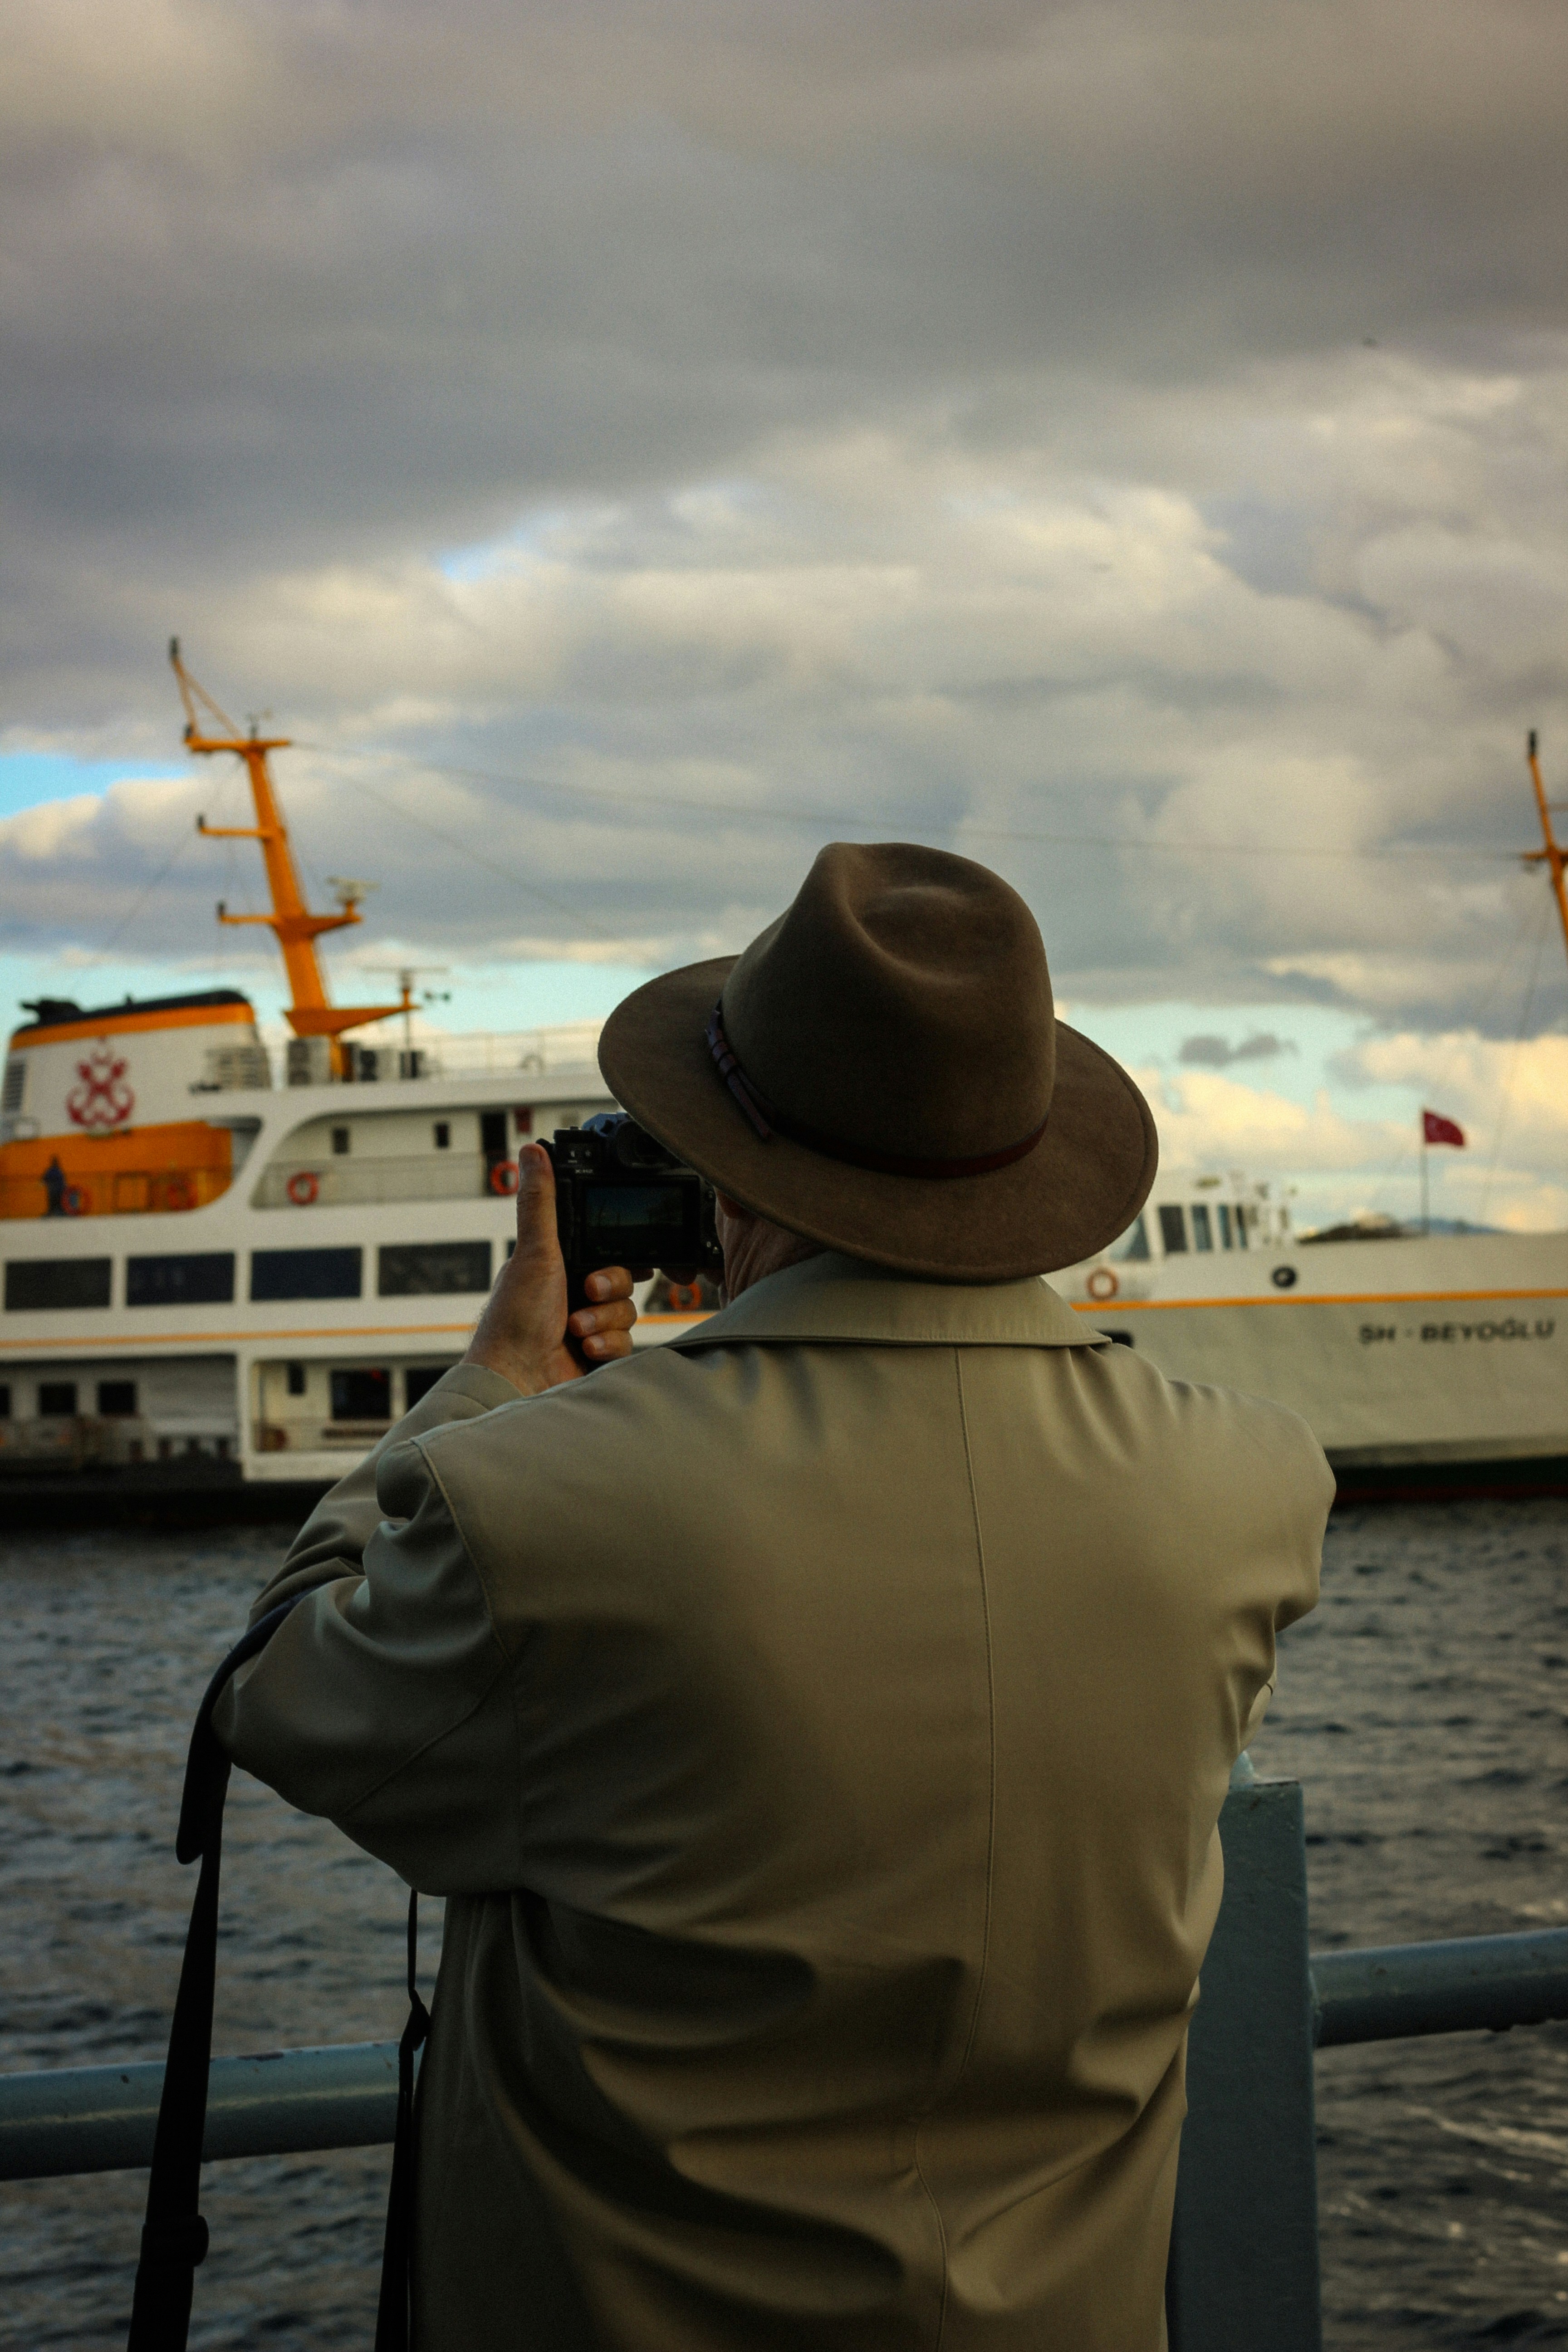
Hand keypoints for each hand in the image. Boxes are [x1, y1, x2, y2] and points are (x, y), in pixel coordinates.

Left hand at [463, 1143, 639, 1393]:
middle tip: (585, 1292)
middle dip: (608, 1289)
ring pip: (627, 1311)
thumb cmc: (514, 1319)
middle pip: (623, 1278)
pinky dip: (607, 1344)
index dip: (614, 1252)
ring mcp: (585, 1324)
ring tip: (576, 1328)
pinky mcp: (595, 1353)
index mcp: (558, 1264)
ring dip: (604, 1319)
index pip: (604, 1247)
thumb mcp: (534, 1251)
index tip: (608, 1258)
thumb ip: (541, 1201)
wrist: (517, 1378)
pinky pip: (625, 1341)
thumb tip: (532, 1149)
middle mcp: (572, 1292)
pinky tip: (584, 1348)